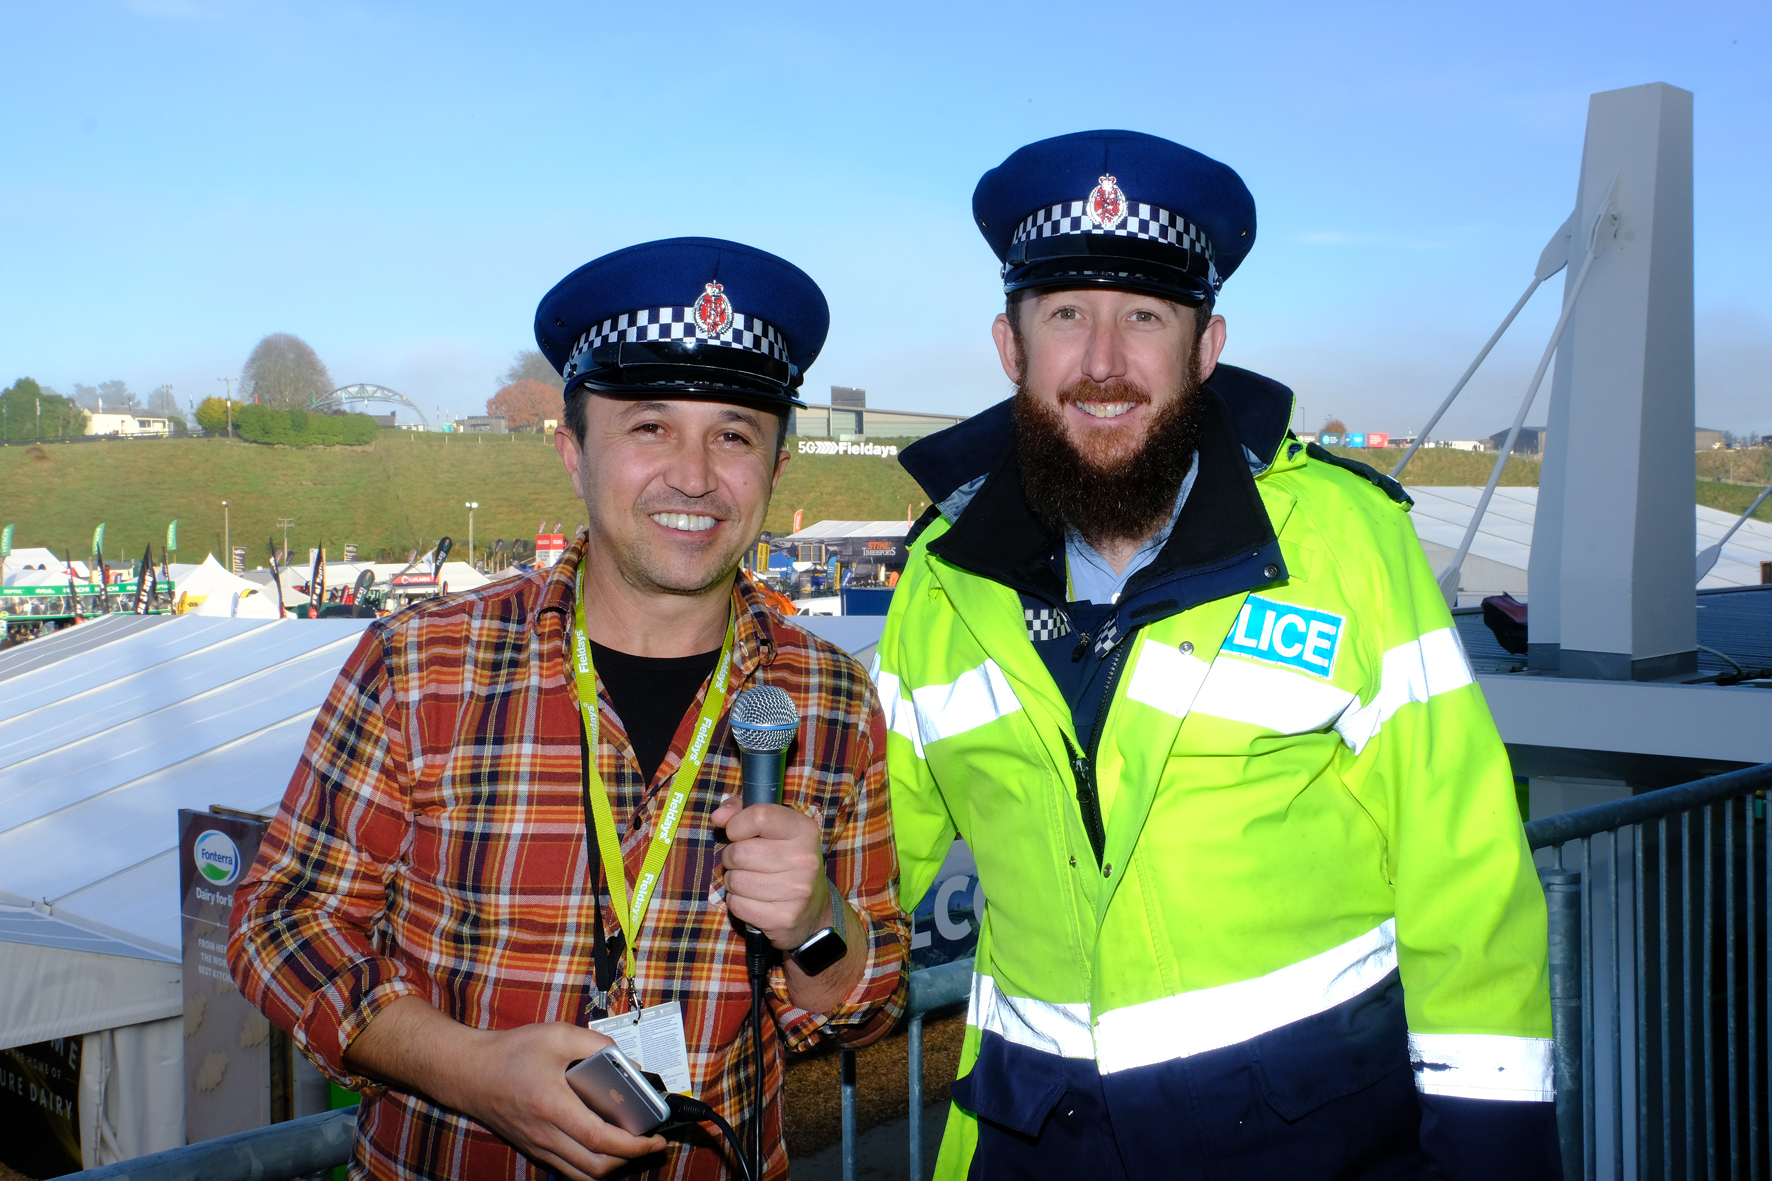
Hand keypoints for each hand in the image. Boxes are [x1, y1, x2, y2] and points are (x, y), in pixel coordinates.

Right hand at [345, 999, 665, 1180]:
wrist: (467, 1071)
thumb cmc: (511, 1051)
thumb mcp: (557, 1034)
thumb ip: (597, 1045)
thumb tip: (630, 1062)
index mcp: (553, 1106)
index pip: (601, 1140)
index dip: (634, 1145)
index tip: (656, 1139)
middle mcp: (545, 1134)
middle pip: (596, 1167)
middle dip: (631, 1160)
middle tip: (651, 1143)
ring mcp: (537, 1146)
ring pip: (582, 1175)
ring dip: (612, 1167)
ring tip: (631, 1147)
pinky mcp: (532, 1148)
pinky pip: (567, 1169)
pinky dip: (591, 1166)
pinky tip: (603, 1146)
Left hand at [711, 795, 827, 949]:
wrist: (813, 910)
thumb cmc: (786, 862)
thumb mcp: (774, 831)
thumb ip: (743, 813)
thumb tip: (718, 815)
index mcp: (804, 830)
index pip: (759, 816)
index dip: (736, 824)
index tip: (737, 833)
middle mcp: (804, 859)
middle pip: (739, 852)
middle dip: (732, 857)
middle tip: (745, 863)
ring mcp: (796, 891)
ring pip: (734, 880)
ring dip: (734, 881)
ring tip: (751, 882)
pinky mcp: (784, 918)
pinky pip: (737, 905)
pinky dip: (737, 902)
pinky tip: (754, 900)